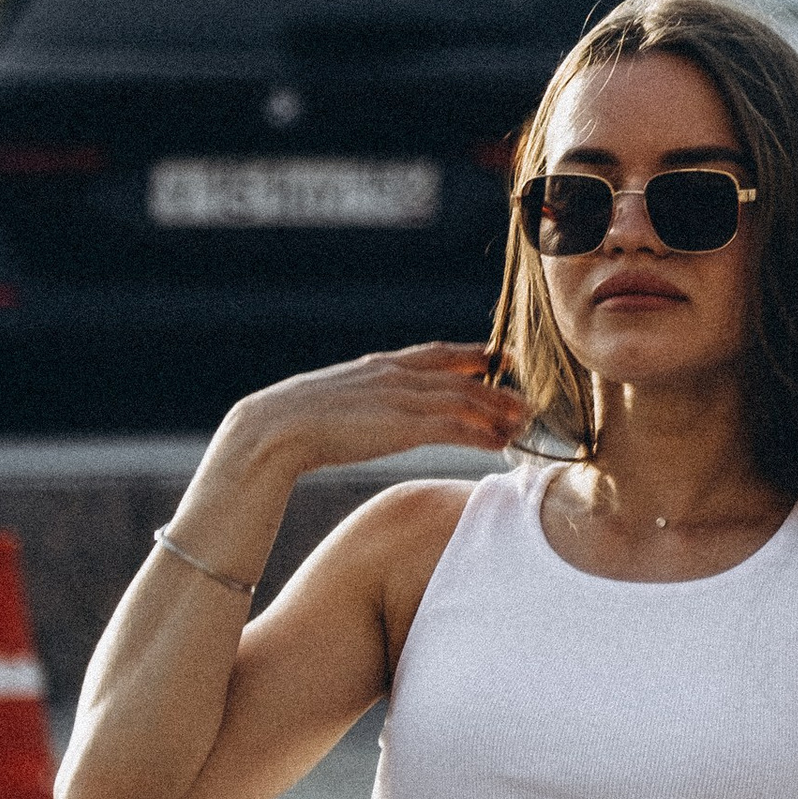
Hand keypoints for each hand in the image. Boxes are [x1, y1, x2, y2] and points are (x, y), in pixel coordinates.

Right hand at [217, 342, 528, 481]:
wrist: (271, 430)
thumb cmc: (291, 424)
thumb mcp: (332, 400)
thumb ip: (358, 400)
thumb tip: (362, 413)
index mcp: (378, 365)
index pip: (436, 353)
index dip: (472, 355)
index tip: (499, 358)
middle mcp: (395, 375)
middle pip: (461, 377)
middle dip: (497, 389)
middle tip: (526, 401)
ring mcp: (400, 399)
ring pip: (465, 400)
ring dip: (498, 413)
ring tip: (522, 426)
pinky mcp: (401, 426)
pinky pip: (454, 428)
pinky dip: (480, 435)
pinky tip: (498, 445)